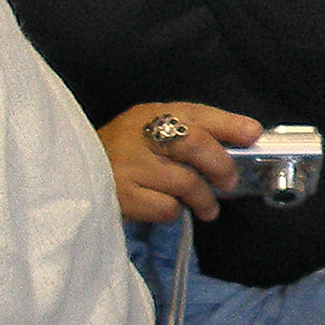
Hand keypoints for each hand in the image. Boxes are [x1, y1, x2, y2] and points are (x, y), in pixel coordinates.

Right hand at [99, 102, 265, 223]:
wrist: (72, 174)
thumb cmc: (125, 153)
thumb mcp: (153, 130)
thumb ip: (195, 130)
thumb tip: (248, 135)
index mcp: (150, 114)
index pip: (195, 113)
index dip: (227, 123)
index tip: (252, 134)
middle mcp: (138, 134)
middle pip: (193, 144)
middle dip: (220, 165)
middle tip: (228, 183)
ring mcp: (128, 165)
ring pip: (185, 182)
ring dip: (203, 199)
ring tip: (206, 207)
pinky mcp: (121, 196)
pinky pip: (165, 208)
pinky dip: (174, 211)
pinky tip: (165, 207)